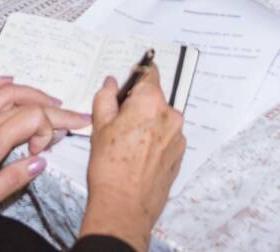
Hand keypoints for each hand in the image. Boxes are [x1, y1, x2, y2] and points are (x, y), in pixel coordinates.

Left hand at [0, 75, 84, 230]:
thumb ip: (13, 179)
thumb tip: (39, 162)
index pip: (33, 118)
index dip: (49, 130)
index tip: (42, 153)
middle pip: (24, 102)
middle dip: (53, 108)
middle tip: (73, 117)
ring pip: (4, 92)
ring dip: (31, 93)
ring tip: (49, 102)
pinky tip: (5, 80)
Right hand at [77, 68, 184, 251]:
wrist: (125, 206)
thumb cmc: (110, 167)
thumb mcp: (100, 126)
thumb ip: (106, 97)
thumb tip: (111, 84)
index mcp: (151, 102)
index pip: (150, 73)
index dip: (138, 74)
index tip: (130, 78)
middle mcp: (170, 115)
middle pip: (154, 99)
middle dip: (138, 106)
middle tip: (119, 123)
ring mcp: (178, 137)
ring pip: (161, 120)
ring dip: (148, 125)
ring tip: (128, 146)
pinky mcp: (180, 155)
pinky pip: (167, 138)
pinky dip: (155, 141)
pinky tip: (138, 157)